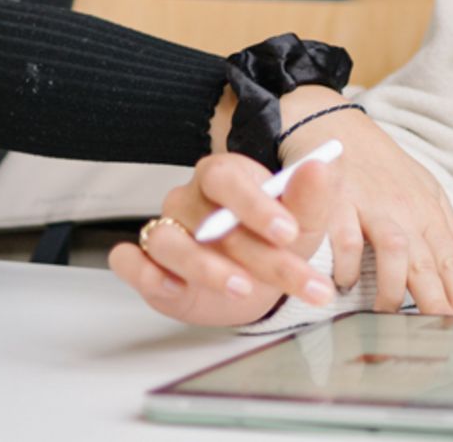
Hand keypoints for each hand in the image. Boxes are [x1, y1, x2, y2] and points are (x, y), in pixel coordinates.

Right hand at [110, 149, 344, 326]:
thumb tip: (323, 163)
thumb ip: (314, 193)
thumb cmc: (277, 241)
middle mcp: (190, 200)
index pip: (228, 178)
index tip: (289, 232)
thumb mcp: (306, 220)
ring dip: (205, 267)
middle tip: (295, 280)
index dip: (255, 205)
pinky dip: (144, 273)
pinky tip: (173, 287)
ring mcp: (166, 231)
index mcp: (226, 177)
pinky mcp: (148, 265)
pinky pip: (129, 262)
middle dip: (256, 254)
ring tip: (244, 288)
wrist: (258, 285)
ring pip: (169, 241)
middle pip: (209, 220)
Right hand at [284, 100, 452, 315]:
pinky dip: (347, 264)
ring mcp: (370, 203)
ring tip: (388, 315)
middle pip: (427, 259)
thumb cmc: (380, 163)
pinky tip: (344, 285)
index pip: (450, 255)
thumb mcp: (425, 192)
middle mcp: (402, 208)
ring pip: (395, 249)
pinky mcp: (336, 200)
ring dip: (393, 287)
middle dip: (437, 299)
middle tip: (441, 330)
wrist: (334, 121)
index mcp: (426, 208)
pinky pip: (345, 237)